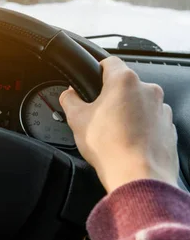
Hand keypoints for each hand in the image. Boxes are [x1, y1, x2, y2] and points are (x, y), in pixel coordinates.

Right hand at [60, 56, 177, 192]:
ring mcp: (162, 109)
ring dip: (128, 112)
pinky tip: (128, 143)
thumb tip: (69, 94)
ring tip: (113, 132)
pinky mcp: (169, 128)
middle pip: (125, 84)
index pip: (109, 62)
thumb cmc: (110, 147)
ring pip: (139, 103)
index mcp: (124, 80)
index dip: (96, 71)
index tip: (90, 82)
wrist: (138, 177)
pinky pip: (151, 121)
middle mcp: (148, 90)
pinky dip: (141, 128)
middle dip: (111, 96)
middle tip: (97, 114)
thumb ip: (69, 98)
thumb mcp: (76, 118)